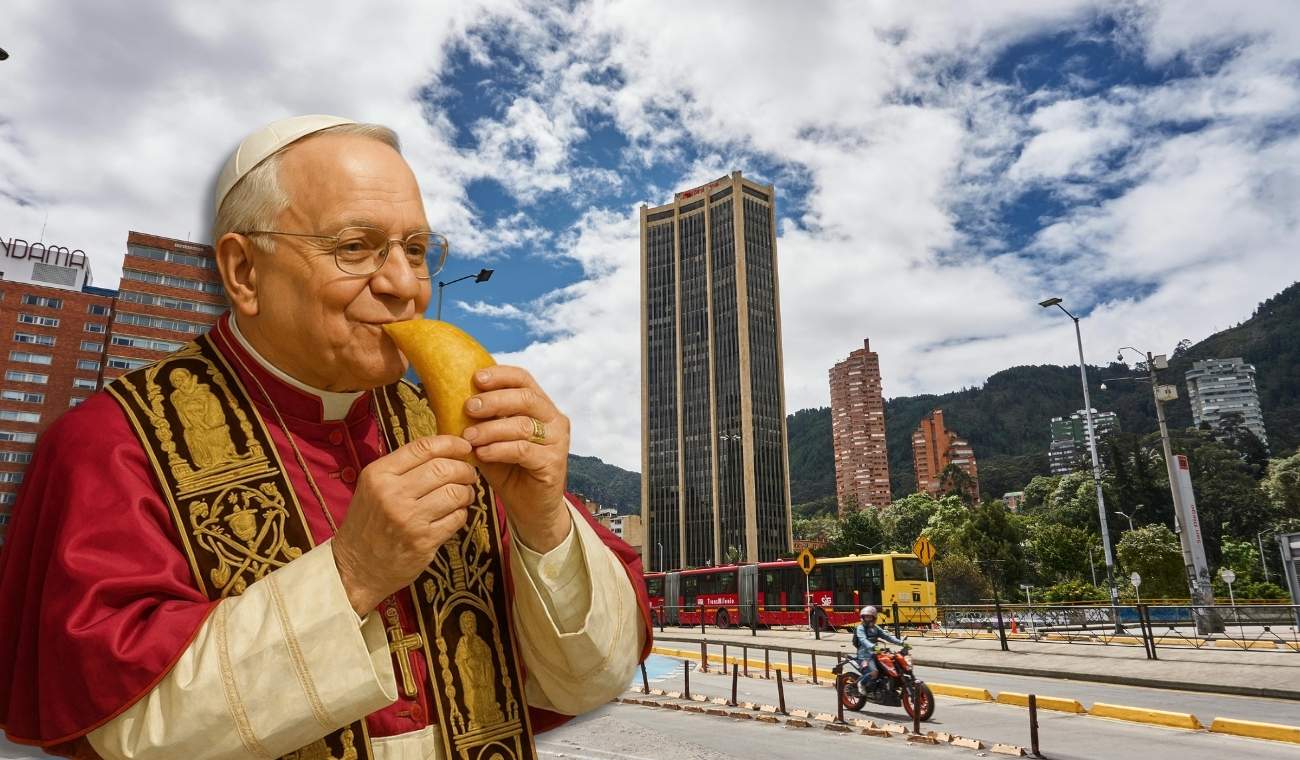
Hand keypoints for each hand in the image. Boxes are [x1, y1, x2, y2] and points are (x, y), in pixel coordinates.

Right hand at [332, 435, 476, 615]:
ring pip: (455, 492)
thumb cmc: (369, 523)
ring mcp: (409, 519)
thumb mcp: (373, 487)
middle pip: (443, 468)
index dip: (450, 444)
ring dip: (467, 492)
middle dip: (464, 470)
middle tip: (469, 475)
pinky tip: (455, 514)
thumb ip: (402, 468)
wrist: (355, 567)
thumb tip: (445, 450)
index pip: (423, 447)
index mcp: (379, 474)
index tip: (464, 447)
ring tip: (464, 495)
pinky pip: (457, 518)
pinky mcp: (423, 541)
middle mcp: (392, 494)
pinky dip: (462, 513)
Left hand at [461, 365, 570, 552]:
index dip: (500, 375)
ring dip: (491, 429)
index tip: (475, 378)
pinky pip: (523, 450)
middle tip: (469, 408)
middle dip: (494, 400)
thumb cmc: (508, 470)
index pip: (523, 379)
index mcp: (540, 406)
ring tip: (468, 437)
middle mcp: (553, 419)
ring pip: (522, 424)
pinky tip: (482, 454)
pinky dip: (499, 449)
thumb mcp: (490, 440)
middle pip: (525, 397)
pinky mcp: (554, 463)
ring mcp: (557, 441)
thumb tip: (445, 397)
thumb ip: (480, 420)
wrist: (529, 509)